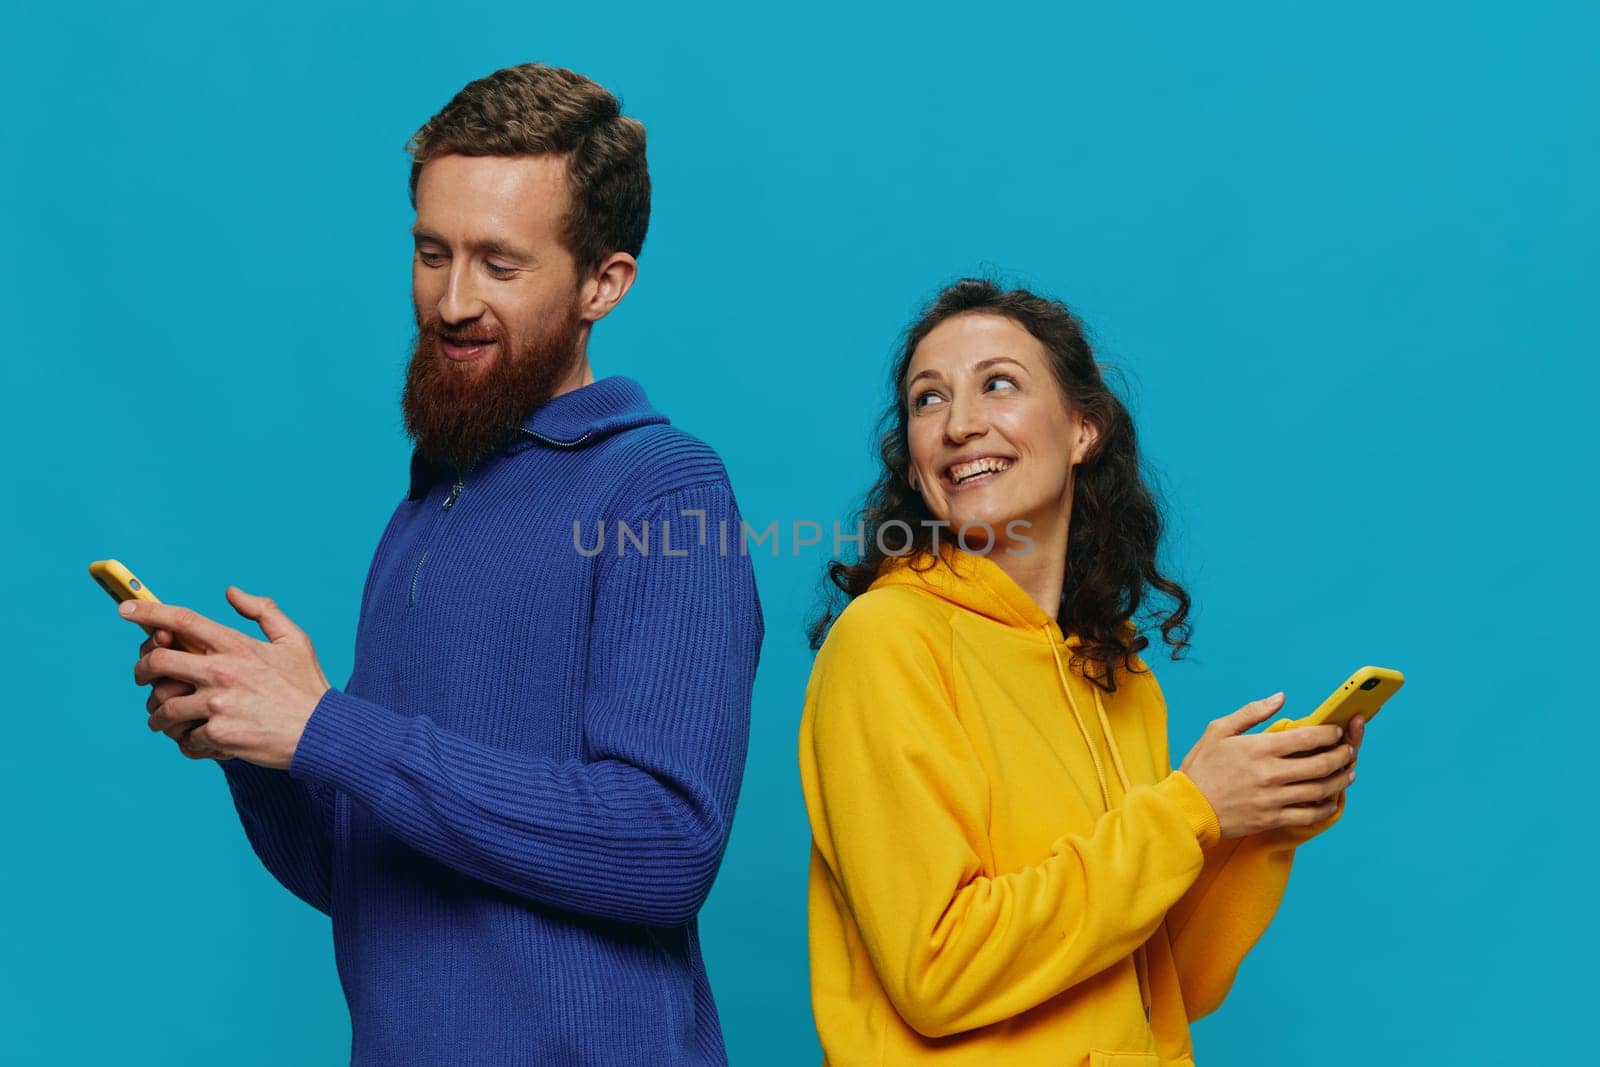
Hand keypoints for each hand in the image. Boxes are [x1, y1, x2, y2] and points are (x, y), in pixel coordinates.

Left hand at [127, 587, 331, 769]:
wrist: (322, 731)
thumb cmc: (307, 686)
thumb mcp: (294, 640)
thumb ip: (263, 610)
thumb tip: (231, 591)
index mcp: (237, 645)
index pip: (183, 620)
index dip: (149, 611)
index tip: (124, 609)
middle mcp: (222, 671)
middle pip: (158, 662)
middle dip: (142, 671)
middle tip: (144, 678)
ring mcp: (218, 704)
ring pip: (163, 707)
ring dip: (159, 715)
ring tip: (166, 721)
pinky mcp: (219, 734)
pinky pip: (185, 739)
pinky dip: (187, 743)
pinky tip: (199, 741)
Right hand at [1177, 693, 1357, 838]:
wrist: (1188, 808)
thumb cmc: (1201, 767)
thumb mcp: (1218, 730)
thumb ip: (1251, 712)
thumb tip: (1280, 698)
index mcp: (1259, 748)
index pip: (1307, 738)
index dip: (1329, 733)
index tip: (1336, 731)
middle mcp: (1270, 774)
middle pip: (1321, 764)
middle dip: (1342, 755)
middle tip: (1348, 750)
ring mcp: (1273, 799)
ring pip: (1321, 790)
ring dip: (1340, 779)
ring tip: (1348, 772)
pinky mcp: (1272, 818)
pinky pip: (1309, 815)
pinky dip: (1326, 806)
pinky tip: (1330, 799)